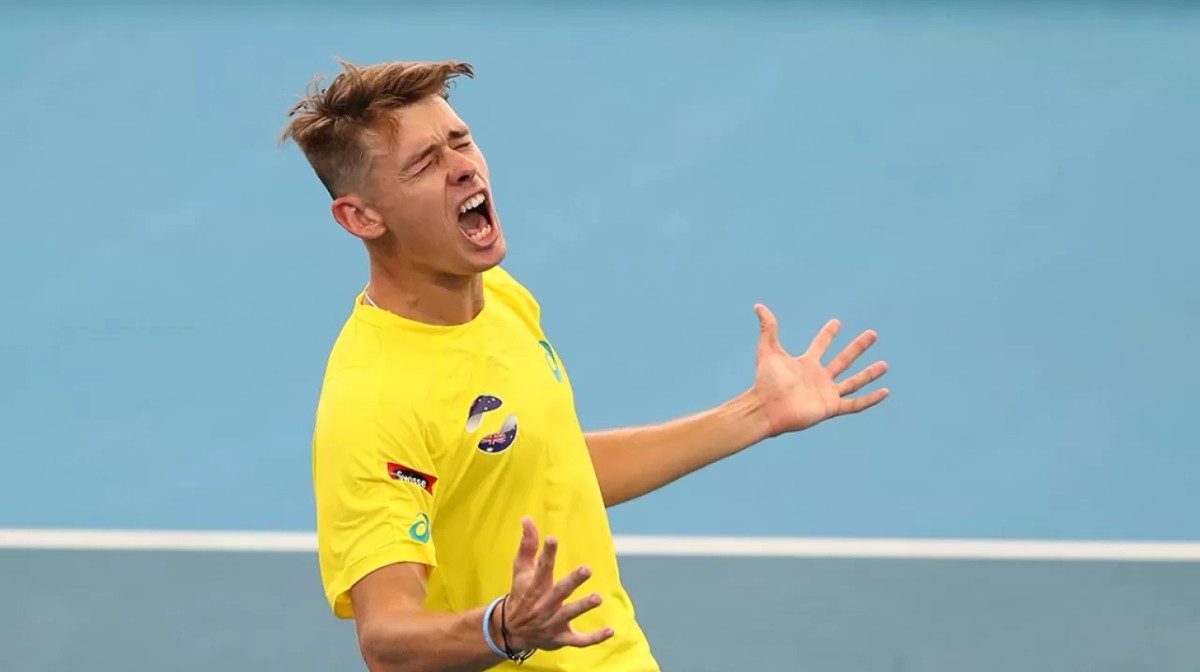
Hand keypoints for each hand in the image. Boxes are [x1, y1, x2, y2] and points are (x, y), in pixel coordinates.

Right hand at [497, 517, 613, 652]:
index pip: (542, 568)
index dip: (547, 553)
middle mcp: (544, 604)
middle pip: (559, 591)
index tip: (552, 539)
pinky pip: (579, 640)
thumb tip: (527, 518)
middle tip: (586, 569)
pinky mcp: (561, 637)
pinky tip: (610, 631)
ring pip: (569, 614)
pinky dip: (594, 638)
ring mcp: (553, 622)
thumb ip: (527, 545)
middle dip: (572, 581)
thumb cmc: (521, 594)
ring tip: (598, 598)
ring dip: (583, 606)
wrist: (511, 630)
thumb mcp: (521, 569)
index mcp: (535, 586)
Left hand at [751, 304, 888, 437]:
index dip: (828, 334)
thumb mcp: (768, 351)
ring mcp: (826, 393)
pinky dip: (870, 399)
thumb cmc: (766, 382)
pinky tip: (885, 392)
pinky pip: (855, 404)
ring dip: (869, 373)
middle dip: (858, 347)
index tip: (837, 322)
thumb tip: (758, 306)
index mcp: (806, 364)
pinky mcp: (831, 407)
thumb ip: (768, 329)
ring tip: (885, 364)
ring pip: (853, 381)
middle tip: (872, 334)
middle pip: (843, 359)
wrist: (767, 408)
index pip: (821, 345)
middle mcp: (819, 377)